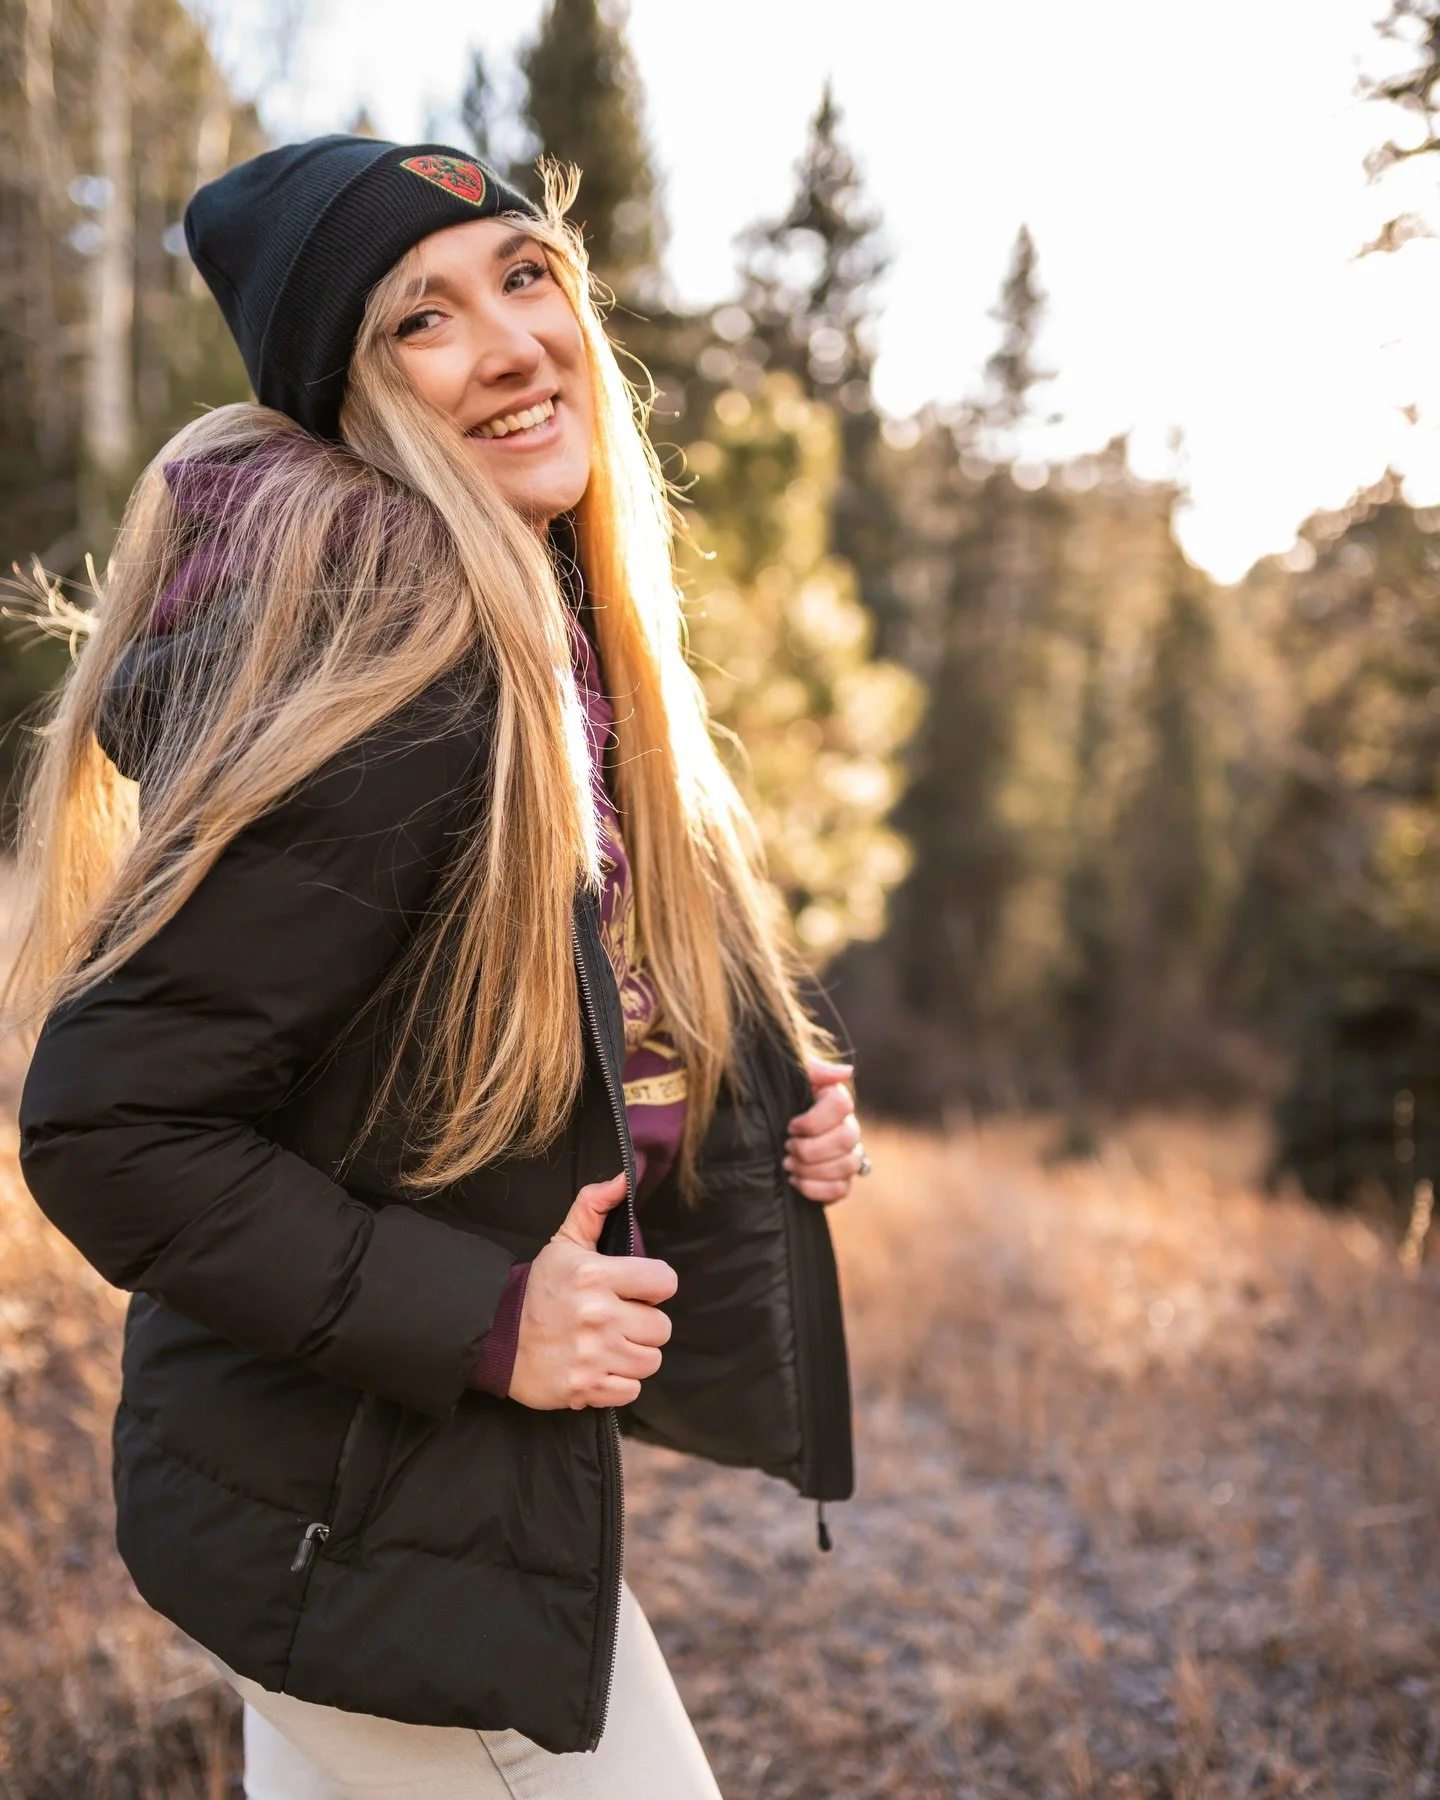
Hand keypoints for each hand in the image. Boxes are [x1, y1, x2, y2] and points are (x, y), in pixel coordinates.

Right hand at [509, 1172, 677, 1410]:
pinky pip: (631, 1390)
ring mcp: (591, 1356)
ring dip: (635, 1354)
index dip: (654, 1285)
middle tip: (619, 1320)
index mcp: (595, 1276)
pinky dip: (619, 1383)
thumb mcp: (564, 1243)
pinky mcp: (584, 1389)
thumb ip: (594, 1208)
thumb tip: (624, 1178)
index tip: (637, 1289)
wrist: (495, 1336)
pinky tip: (600, 1367)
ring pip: (650, 1361)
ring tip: (611, 1344)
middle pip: (661, 1328)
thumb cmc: (539, 1288)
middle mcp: (597, 1317)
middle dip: (644, 1324)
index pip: (663, 1281)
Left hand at [784, 1058, 864, 1204]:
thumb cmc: (770, 1101)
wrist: (758, 1131)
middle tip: (786, 1147)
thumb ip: (813, 1070)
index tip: (790, 1126)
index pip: (843, 1105)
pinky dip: (817, 1189)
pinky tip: (795, 1182)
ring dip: (813, 1169)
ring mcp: (846, 1156)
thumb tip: (846, 1072)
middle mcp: (847, 1126)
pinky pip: (841, 1189)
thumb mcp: (784, 1079)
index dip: (815, 1120)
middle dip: (812, 1148)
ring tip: (787, 1165)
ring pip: (848, 1166)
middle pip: (848, 1138)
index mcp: (833, 1099)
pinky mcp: (838, 1181)